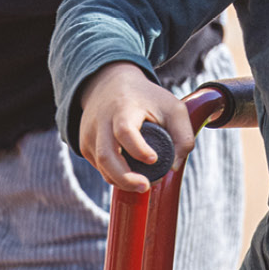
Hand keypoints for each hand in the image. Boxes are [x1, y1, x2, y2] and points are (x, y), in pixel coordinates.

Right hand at [75, 62, 191, 192]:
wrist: (110, 82)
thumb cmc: (146, 98)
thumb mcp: (173, 108)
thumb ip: (183, 137)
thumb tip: (174, 167)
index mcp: (124, 108)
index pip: (125, 132)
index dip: (138, 149)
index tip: (153, 159)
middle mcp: (102, 121)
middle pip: (106, 155)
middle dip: (125, 178)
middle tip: (145, 187)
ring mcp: (90, 133)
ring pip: (101, 166)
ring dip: (121, 180)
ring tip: (141, 184)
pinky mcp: (85, 144)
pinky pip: (99, 166)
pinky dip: (113, 174)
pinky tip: (128, 175)